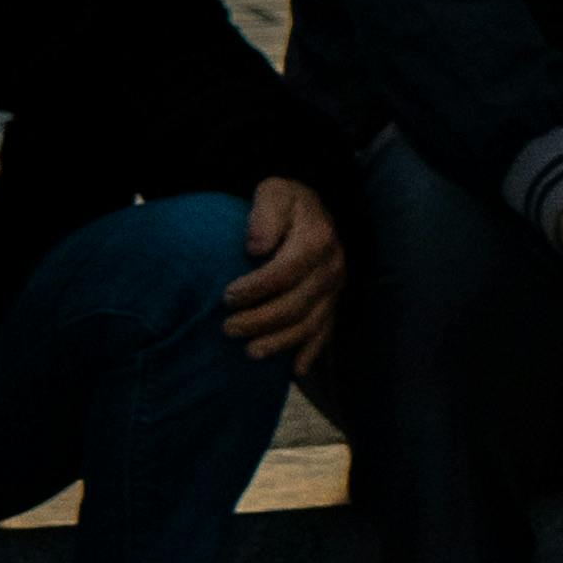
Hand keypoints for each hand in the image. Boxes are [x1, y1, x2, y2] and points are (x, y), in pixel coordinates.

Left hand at [223, 174, 344, 366]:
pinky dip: (311, 352)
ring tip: (250, 352)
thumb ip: (265, 214)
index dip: (255, 289)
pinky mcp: (334, 302)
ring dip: (280, 342)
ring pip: (310, 324)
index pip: (284, 272)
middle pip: (295, 304)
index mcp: (317, 239)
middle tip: (227, 328)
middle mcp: (332, 267)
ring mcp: (335, 289)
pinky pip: (326, 332)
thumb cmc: (286, 202)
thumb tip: (255, 248)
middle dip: (259, 320)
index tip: (226, 296)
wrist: (313, 208)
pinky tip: (295, 371)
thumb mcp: (273, 192)